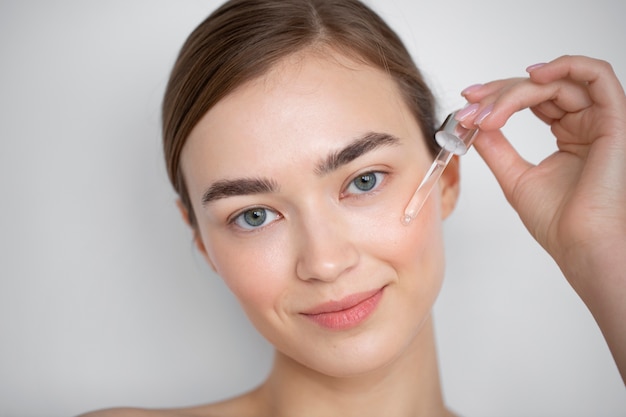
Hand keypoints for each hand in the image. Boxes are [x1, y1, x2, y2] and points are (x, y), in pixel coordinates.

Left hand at [458, 55, 625, 380]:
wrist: (581, 246)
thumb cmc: (559, 223)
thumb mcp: (515, 177)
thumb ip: (496, 148)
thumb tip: (473, 124)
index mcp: (568, 136)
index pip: (532, 100)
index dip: (497, 98)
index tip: (466, 106)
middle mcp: (585, 124)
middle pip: (541, 87)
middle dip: (499, 93)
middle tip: (470, 107)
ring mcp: (600, 120)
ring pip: (558, 80)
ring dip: (517, 90)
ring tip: (489, 110)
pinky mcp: (614, 120)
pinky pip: (598, 74)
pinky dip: (565, 65)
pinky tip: (531, 76)